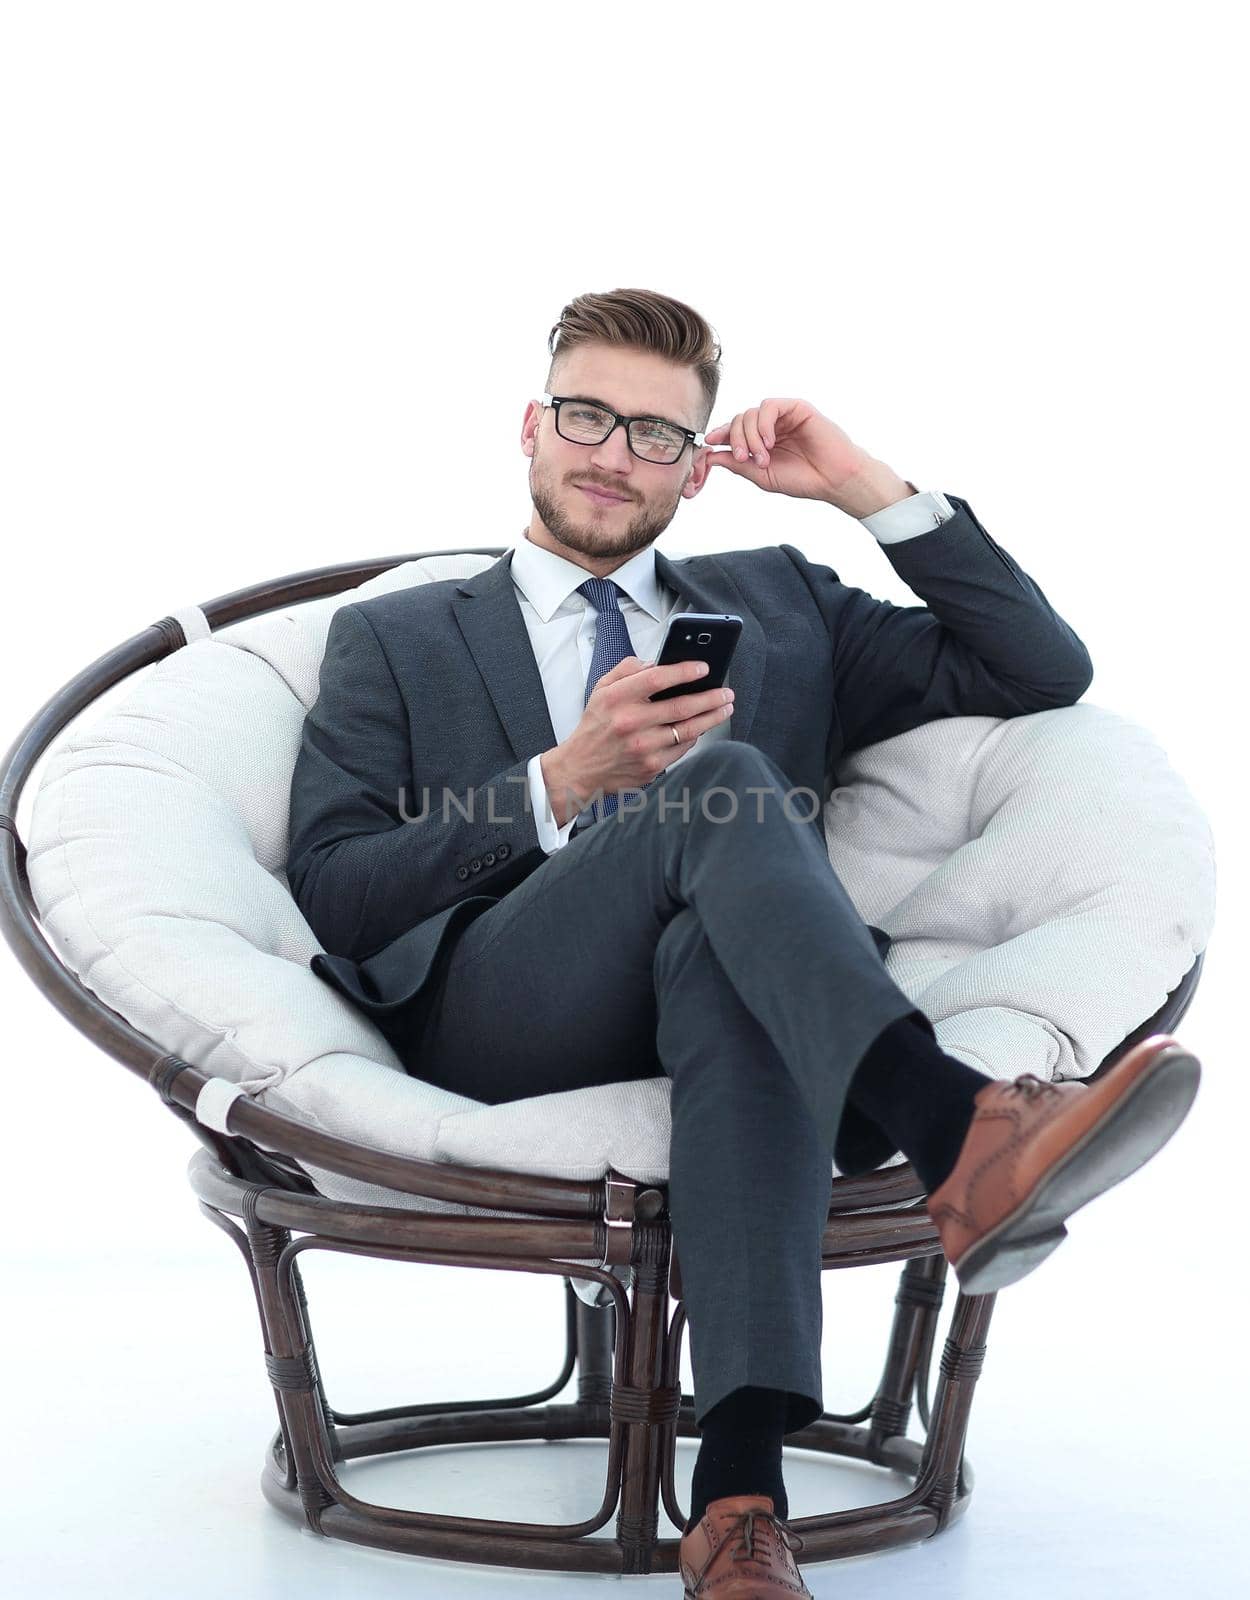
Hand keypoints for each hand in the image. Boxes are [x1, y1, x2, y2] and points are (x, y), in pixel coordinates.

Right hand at [540, 657, 734, 823]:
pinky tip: (702, 727)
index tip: (703, 667)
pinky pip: (683, 748)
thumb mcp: (602, 690)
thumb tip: (657, 662)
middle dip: (711, 697)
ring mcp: (643, 747)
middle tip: (726, 692)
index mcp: (617, 699)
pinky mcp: (651, 766)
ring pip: (688, 729)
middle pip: (681, 706)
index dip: (684, 671)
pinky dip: (695, 736)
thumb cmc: (595, 727)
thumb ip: (627, 670)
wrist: (581, 768)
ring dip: (712, 717)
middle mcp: (631, 723)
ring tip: (725, 707)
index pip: (657, 678)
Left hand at [703, 398, 874, 505]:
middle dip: (736, 440)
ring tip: (763, 457)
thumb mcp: (761, 475)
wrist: (833, 479)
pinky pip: (769, 406)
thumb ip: (737, 464)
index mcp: (761, 441)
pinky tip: (769, 442)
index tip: (708, 444)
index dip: (719, 435)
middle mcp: (770, 426)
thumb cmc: (802, 479)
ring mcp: (782, 416)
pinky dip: (763, 424)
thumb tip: (710, 456)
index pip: (733, 431)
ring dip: (750, 436)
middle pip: (738, 420)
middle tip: (746, 459)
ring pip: (750, 413)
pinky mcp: (796, 408)